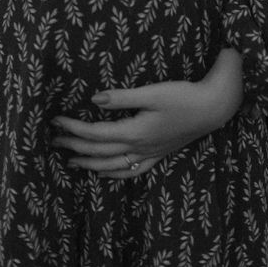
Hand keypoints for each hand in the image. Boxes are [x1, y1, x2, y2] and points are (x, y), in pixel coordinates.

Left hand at [52, 49, 243, 177]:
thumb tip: (94, 99)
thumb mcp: (152, 92)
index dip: (73, 128)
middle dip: (74, 145)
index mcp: (134, 131)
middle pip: (99, 151)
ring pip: (112, 165)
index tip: (56, 121)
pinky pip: (131, 170)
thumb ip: (122, 97)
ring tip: (70, 160)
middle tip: (54, 139)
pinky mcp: (159, 153)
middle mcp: (139, 147)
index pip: (95, 133)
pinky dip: (114, 173)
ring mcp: (149, 153)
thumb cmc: (183, 96)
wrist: (213, 108)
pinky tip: (105, 172)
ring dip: (89, 163)